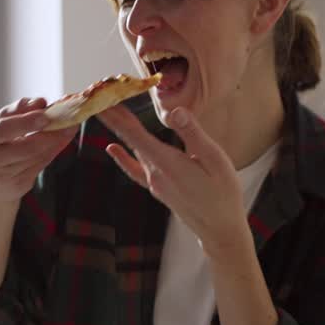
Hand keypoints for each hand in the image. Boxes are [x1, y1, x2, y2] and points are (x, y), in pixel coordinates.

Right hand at [0, 97, 75, 202]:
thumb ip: (17, 111)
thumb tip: (39, 102)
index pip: (4, 129)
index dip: (26, 122)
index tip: (46, 115)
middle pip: (26, 147)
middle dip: (50, 134)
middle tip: (69, 121)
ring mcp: (2, 176)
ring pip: (37, 156)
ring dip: (57, 140)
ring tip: (71, 126)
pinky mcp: (17, 185)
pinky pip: (41, 165)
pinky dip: (54, 150)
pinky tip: (64, 139)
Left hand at [97, 106, 248, 257]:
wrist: (219, 230)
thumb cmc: (223, 194)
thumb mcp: (215, 160)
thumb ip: (193, 134)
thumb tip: (174, 111)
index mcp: (167, 163)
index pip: (134, 133)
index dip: (116, 115)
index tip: (101, 99)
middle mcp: (155, 173)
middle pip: (129, 139)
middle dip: (115, 117)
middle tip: (100, 95)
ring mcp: (155, 182)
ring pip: (133, 150)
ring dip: (122, 130)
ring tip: (110, 112)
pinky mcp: (159, 189)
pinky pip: (135, 169)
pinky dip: (123, 156)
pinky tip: (112, 149)